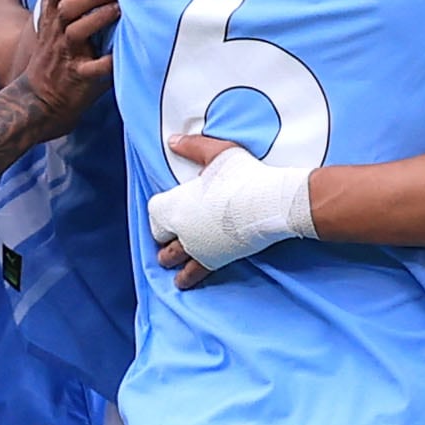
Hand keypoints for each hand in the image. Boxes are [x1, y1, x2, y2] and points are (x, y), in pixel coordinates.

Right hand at [19, 0, 119, 129]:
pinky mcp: (78, 78)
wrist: (39, 101)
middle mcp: (58, 31)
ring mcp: (67, 54)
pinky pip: (94, 69)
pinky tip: (121, 55)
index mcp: (54, 14)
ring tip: (123, 9)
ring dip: (101, 18)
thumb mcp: (57, 24)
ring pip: (79, 31)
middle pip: (69, 5)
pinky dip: (108, 62)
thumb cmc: (57, 57)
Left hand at [150, 130, 314, 286]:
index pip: (154, 211)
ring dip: (171, 260)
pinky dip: (187, 278)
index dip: (159, 212)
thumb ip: (192, 147)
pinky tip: (184, 283)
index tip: (163, 212)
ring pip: (174, 259)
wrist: (269, 205)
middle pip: (161, 236)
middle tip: (164, 239)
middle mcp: (180, 229)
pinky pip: (194, 273)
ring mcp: (196, 247)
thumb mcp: (217, 153)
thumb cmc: (244, 176)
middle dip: (162, 238)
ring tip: (169, 265)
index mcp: (176, 203)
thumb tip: (172, 141)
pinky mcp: (213, 260)